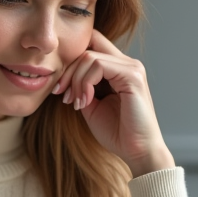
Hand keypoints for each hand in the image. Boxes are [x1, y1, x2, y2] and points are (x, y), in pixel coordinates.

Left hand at [52, 30, 174, 177]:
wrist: (137, 151)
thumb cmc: (117, 132)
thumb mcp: (91, 105)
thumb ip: (81, 86)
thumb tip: (63, 76)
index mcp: (118, 69)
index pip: (92, 44)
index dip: (71, 61)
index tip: (60, 88)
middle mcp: (127, 64)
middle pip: (87, 47)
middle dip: (68, 71)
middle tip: (62, 95)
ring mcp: (132, 68)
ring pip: (90, 57)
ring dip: (75, 80)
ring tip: (75, 103)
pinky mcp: (133, 76)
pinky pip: (99, 65)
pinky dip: (85, 83)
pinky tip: (85, 102)